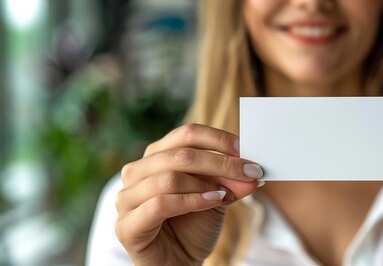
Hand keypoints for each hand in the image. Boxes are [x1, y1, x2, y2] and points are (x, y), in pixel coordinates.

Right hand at [114, 124, 262, 265]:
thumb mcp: (217, 197)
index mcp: (156, 157)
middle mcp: (137, 172)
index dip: (217, 139)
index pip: (186, 135)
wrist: (180, 262)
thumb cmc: (193, 226)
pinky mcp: (126, 226)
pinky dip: (192, 201)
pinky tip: (213, 202)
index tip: (244, 148)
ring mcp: (127, 199)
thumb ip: (229, 182)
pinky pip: (160, 204)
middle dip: (220, 162)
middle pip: (180, 155)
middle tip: (249, 171)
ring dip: (205, 183)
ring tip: (227, 193)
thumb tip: (250, 171)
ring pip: (169, 177)